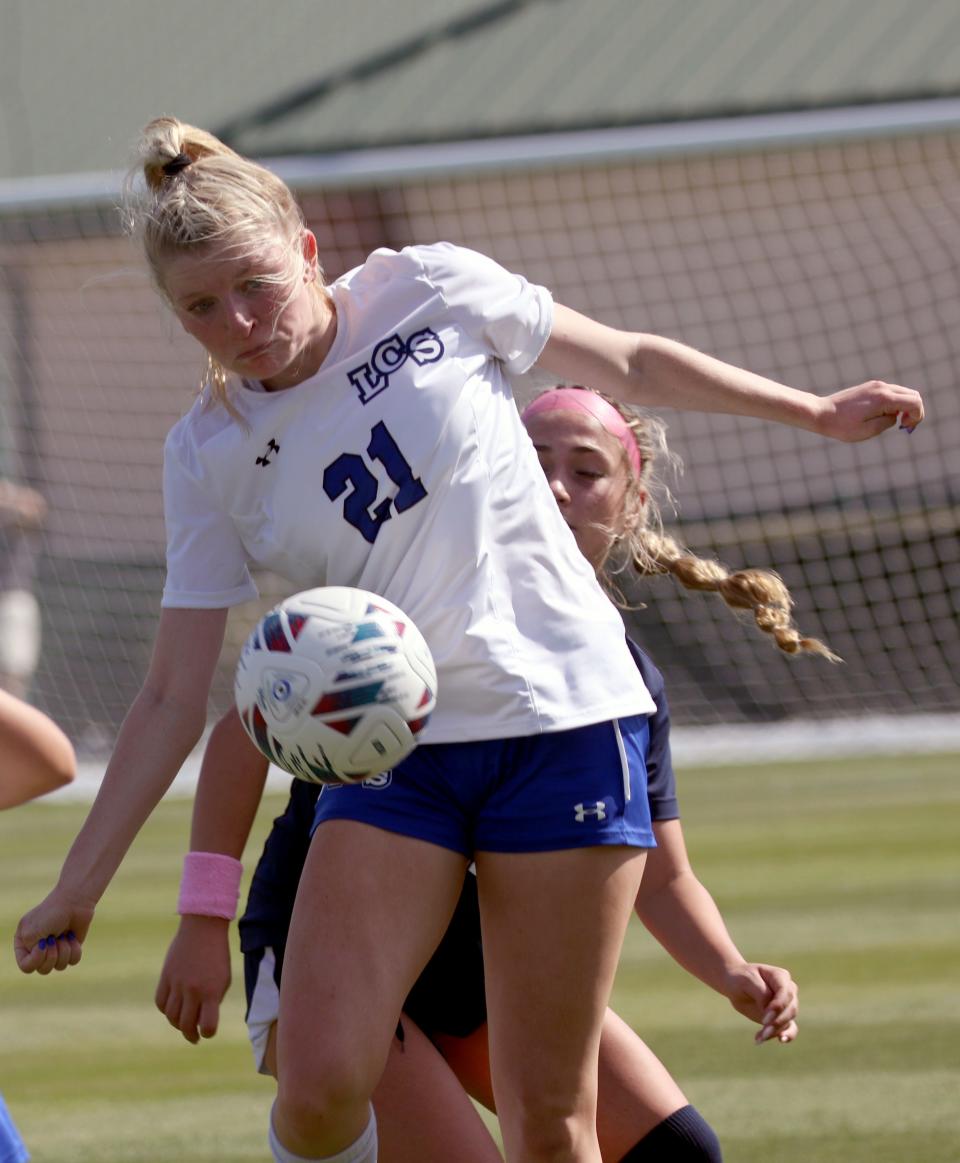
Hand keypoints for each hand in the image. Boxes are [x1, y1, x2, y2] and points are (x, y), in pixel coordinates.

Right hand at [14, 888, 92, 973]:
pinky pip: (73, 961)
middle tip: (54, 938)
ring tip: (63, 934)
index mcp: (23, 945)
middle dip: (52, 955)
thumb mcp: (31, 933)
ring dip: (64, 950)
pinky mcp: (71, 948)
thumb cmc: (51, 914)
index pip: (26, 967)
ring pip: (59, 967)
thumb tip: (47, 960)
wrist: (74, 902)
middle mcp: (38, 950)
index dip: (36, 959)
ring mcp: (55, 950)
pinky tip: (72, 936)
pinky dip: (74, 948)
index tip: (43, 942)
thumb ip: (31, 954)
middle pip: (43, 970)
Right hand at [155, 915, 231, 1043]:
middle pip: (185, 1024)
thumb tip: (200, 1020)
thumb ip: (213, 1000)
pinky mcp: (165, 976)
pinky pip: (161, 1002)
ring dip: (177, 1024)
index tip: (208, 1032)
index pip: (207, 1025)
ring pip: (171, 1016)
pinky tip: (173, 1009)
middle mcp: (193, 989)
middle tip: (194, 1037)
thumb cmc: (217, 955)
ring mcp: (177, 983)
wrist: (203, 928)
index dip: (208, 1033)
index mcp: (211, 991)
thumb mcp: (223, 978)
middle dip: (191, 1035)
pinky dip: (166, 1010)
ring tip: (184, 1024)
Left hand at [722, 962, 798, 1044]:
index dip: (778, 1007)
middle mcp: (788, 990)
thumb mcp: (747, 980)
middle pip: (791, 1009)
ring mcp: (786, 1004)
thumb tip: (772, 1012)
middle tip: (764, 1031)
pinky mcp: (782, 1017)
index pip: (785, 993)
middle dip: (778, 1022)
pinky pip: (790, 1028)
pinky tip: (780, 1040)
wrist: (734, 984)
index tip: (765, 1019)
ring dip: (776, 1031)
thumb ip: (762, 993)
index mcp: (780, 976)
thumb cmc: (740, 978)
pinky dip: (786, 1036)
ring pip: (789, 1020)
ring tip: (762, 1037)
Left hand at [815, 381, 923, 441]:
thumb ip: (888, 422)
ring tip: (895, 422)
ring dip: (905, 407)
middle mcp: (881, 387)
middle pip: (912, 394)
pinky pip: (891, 392)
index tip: (905, 427)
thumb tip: (896, 415)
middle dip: (914, 411)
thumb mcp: (867, 431)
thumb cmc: (841, 426)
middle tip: (904, 426)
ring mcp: (875, 385)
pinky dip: (895, 403)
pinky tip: (884, 415)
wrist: (820, 413)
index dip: (917, 416)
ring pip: (902, 392)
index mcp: (883, 398)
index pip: (914, 402)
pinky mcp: (869, 387)